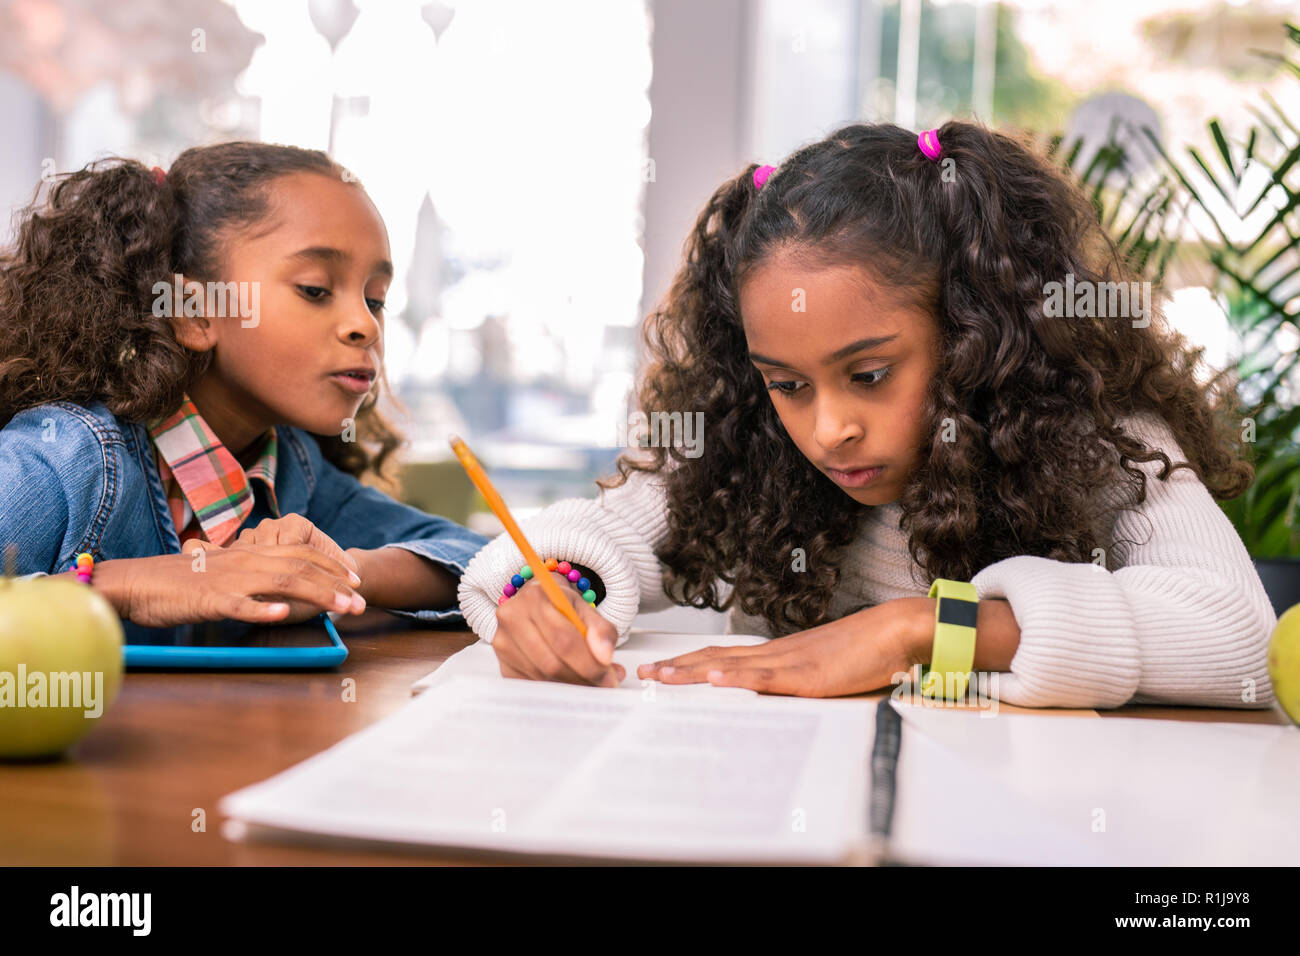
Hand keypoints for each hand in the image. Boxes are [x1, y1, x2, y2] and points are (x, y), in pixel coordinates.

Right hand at [120, 535, 366, 627]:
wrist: (135, 583)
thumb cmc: (179, 581)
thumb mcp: (223, 572)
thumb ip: (253, 574)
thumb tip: (281, 588)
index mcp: (250, 552)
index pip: (302, 551)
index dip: (332, 564)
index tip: (355, 580)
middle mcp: (246, 560)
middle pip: (302, 567)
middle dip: (337, 585)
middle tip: (362, 602)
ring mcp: (229, 579)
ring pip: (283, 582)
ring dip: (318, 595)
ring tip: (343, 609)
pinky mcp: (209, 600)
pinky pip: (240, 603)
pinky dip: (263, 608)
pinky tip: (284, 615)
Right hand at [492, 571, 625, 686]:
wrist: (538, 602)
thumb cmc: (563, 606)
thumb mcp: (586, 609)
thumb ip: (601, 631)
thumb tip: (605, 657)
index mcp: (535, 596)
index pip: (564, 639)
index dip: (590, 663)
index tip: (610, 676)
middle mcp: (512, 617)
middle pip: (552, 662)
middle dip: (583, 678)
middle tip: (604, 684)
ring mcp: (503, 642)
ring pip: (542, 677)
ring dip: (572, 686)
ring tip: (592, 682)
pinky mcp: (503, 663)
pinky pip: (532, 685)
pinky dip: (556, 689)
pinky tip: (571, 683)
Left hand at [635, 599, 929, 696]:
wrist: (895, 630)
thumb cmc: (867, 651)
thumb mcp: (824, 672)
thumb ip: (799, 683)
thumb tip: (778, 697)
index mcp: (779, 654)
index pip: (724, 656)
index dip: (690, 662)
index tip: (663, 668)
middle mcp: (777, 654)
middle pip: (715, 657)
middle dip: (677, 666)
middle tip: (643, 673)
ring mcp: (790, 662)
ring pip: (730, 665)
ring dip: (692, 671)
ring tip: (661, 676)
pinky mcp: (807, 675)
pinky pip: (766, 676)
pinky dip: (735, 677)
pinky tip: (712, 678)